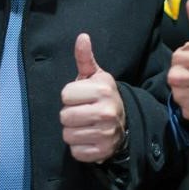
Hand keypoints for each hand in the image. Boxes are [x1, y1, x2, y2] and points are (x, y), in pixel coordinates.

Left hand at [59, 33, 125, 162]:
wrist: (123, 121)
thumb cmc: (102, 96)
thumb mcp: (95, 76)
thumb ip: (85, 58)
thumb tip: (82, 37)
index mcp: (103, 89)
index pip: (65, 94)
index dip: (70, 96)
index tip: (81, 97)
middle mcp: (106, 111)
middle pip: (65, 116)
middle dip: (69, 115)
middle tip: (82, 112)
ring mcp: (106, 133)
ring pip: (68, 135)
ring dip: (73, 131)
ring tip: (85, 125)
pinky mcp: (103, 151)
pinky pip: (76, 152)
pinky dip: (79, 147)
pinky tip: (88, 138)